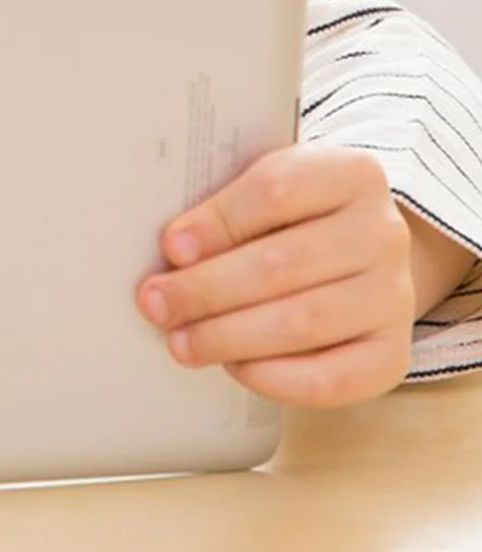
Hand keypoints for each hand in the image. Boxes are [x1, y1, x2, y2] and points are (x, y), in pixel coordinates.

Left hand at [136, 145, 413, 407]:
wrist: (360, 255)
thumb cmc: (292, 216)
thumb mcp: (267, 186)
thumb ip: (228, 204)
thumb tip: (172, 250)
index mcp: (351, 173)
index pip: (277, 190)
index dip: (219, 221)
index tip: (171, 247)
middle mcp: (383, 232)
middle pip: (283, 263)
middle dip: (208, 289)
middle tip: (156, 303)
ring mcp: (394, 295)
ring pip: (302, 322)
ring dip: (228, 336)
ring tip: (181, 340)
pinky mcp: (392, 354)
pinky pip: (333, 378)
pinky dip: (275, 377)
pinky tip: (233, 367)